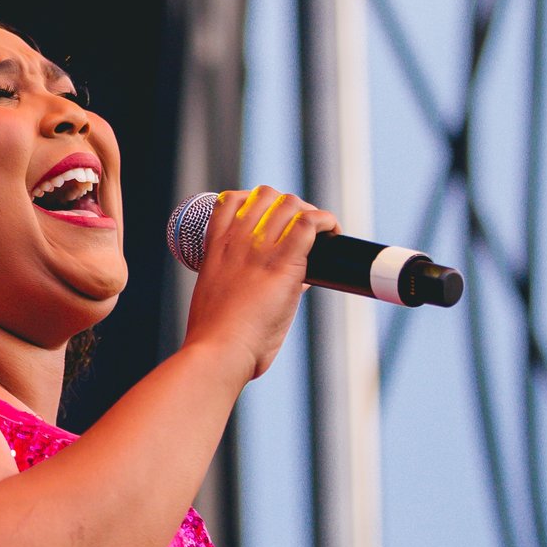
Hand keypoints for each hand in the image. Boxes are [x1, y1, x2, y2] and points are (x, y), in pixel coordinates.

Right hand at [182, 185, 338, 378]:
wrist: (218, 351)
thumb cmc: (216, 337)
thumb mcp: (218, 298)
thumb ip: (243, 282)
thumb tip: (291, 281)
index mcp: (215, 249)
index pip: (230, 200)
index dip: (254, 201)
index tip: (268, 218)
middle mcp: (236, 241)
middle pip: (265, 195)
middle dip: (287, 205)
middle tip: (300, 228)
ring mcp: (259, 250)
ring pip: (290, 203)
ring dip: (309, 212)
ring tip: (320, 232)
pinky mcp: (283, 264)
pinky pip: (309, 223)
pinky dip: (326, 221)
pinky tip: (332, 232)